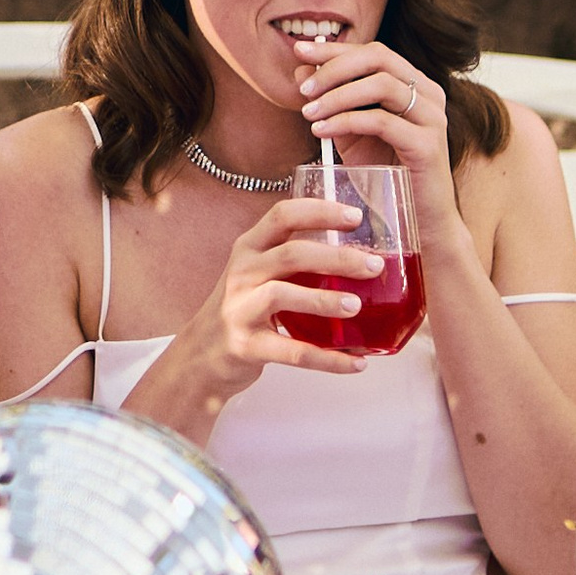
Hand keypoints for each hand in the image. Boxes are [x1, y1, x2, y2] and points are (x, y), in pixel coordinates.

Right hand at [202, 195, 388, 379]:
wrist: (201, 355)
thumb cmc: (243, 308)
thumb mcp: (258, 274)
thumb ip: (296, 261)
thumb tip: (361, 257)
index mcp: (249, 248)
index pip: (283, 215)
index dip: (320, 211)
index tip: (355, 217)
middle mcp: (242, 272)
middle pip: (291, 254)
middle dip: (337, 258)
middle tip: (373, 266)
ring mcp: (240, 309)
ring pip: (282, 295)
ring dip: (324, 300)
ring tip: (356, 306)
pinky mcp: (245, 346)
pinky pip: (291, 352)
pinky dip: (328, 359)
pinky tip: (356, 363)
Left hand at [292, 38, 460, 245]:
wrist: (417, 222)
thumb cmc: (385, 177)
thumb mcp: (351, 133)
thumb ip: (331, 102)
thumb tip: (301, 70)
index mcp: (415, 85)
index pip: (373, 52)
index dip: (335, 49)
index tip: (299, 50)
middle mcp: (429, 94)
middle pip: (379, 58)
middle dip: (334, 68)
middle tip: (303, 88)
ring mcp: (432, 118)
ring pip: (381, 85)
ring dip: (337, 95)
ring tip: (308, 112)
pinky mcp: (428, 145)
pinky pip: (382, 121)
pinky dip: (346, 121)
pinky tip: (321, 131)